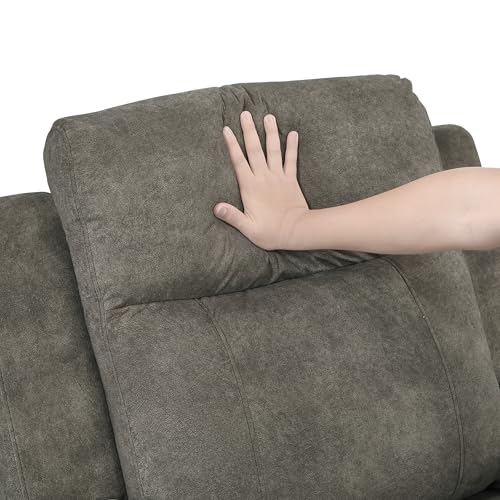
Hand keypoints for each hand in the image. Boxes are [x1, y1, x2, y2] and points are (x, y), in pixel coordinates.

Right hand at [213, 110, 309, 250]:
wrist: (297, 231)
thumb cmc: (271, 232)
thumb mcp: (248, 228)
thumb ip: (232, 216)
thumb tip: (216, 207)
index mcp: (250, 187)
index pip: (238, 161)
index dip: (232, 145)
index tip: (226, 129)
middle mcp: (264, 178)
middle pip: (255, 150)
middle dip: (249, 131)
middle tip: (245, 114)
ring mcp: (278, 177)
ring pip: (273, 150)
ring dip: (271, 133)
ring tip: (268, 116)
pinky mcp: (291, 180)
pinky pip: (291, 160)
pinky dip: (292, 147)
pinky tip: (293, 133)